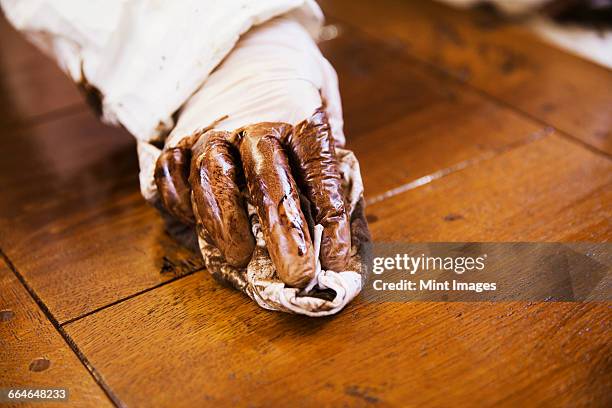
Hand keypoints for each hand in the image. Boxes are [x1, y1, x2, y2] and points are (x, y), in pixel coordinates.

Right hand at [151, 17, 349, 287]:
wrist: (239, 43)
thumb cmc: (290, 83)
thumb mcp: (324, 98)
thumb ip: (330, 145)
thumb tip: (338, 204)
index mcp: (298, 113)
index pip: (318, 165)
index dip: (329, 213)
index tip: (336, 255)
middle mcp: (254, 123)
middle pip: (268, 179)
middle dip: (283, 230)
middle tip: (296, 273)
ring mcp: (212, 130)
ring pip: (214, 178)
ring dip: (226, 221)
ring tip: (240, 256)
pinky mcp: (180, 137)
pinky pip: (170, 172)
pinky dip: (177, 201)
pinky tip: (191, 221)